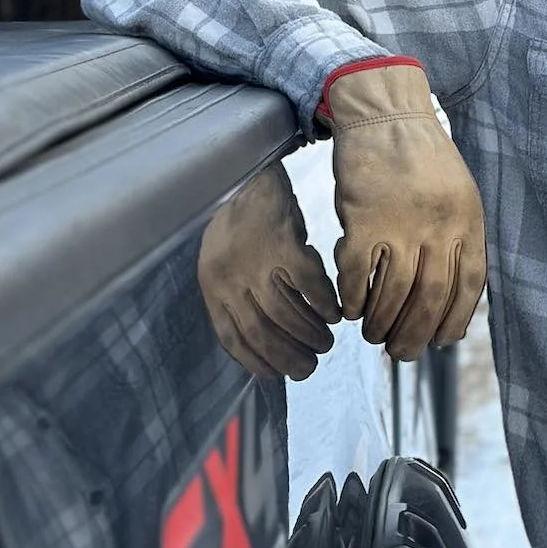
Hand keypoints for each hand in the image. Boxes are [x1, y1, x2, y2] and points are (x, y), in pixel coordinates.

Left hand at [197, 160, 340, 378]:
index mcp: (212, 285)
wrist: (251, 172)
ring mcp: (257, 261)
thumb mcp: (225, 262)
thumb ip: (237, 298)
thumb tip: (262, 344)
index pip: (233, 338)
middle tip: (310, 366)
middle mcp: (229, 277)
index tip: (277, 375)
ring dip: (311, 336)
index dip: (257, 362)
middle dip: (289, 358)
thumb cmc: (241, 222)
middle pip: (262, 333)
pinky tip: (333, 313)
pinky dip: (323, 306)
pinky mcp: (286, 245)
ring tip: (324, 341)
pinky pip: (310, 288)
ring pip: (288, 315)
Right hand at [324, 61, 486, 359]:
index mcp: (467, 219)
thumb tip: (455, 303)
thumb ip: (460, 240)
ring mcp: (400, 221)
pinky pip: (356, 273)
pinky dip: (353, 297)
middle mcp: (439, 224)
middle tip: (401, 353)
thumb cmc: (421, 158)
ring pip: (393, 292)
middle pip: (431, 297)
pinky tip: (350, 308)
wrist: (385, 113)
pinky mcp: (362, 217)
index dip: (455, 321)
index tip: (442, 342)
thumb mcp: (459, 195)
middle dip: (415, 334)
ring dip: (381, 322)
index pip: (469, 285)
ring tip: (373, 334)